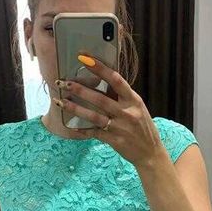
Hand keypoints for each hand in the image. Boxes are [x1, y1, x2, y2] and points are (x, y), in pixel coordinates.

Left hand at [54, 54, 165, 168]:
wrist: (151, 152)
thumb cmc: (143, 127)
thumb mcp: (137, 108)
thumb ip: (122, 96)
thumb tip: (103, 80)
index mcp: (133, 100)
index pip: (116, 79)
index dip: (99, 68)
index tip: (84, 57)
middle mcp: (127, 113)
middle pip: (100, 99)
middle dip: (80, 89)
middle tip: (63, 82)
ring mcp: (120, 128)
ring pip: (94, 116)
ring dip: (75, 108)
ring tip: (60, 102)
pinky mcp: (114, 141)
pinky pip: (94, 133)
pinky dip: (82, 129)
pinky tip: (71, 125)